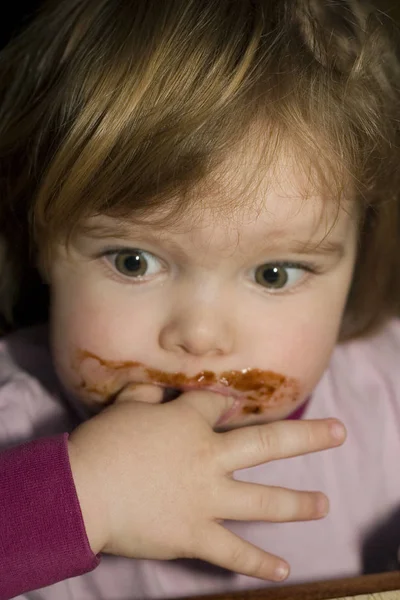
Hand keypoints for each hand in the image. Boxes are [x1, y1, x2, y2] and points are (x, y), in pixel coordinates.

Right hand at [68, 387, 345, 581]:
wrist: (83, 491)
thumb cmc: (104, 443)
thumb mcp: (126, 405)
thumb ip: (150, 394)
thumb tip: (162, 393)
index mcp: (191, 423)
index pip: (220, 405)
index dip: (224, 403)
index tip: (228, 405)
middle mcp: (209, 457)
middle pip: (268, 442)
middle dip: (308, 437)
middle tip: (339, 432)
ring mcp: (208, 499)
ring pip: (263, 500)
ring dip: (297, 502)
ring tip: (323, 504)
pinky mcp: (196, 534)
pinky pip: (234, 551)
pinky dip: (259, 563)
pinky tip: (284, 568)